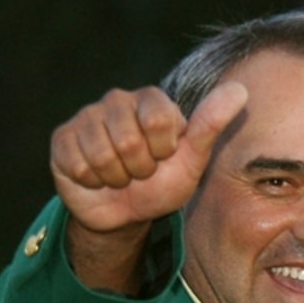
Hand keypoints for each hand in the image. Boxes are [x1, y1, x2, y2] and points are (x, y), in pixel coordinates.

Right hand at [50, 82, 247, 233]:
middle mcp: (117, 100)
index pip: (159, 120)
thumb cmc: (162, 183)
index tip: (164, 157)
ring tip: (120, 175)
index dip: (163, 151)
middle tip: (140, 172)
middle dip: (139, 169)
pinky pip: (77, 163)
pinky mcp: (63, 138)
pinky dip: (91, 181)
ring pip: (101, 154)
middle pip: (128, 140)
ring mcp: (87, 117)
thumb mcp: (192, 160)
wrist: (126, 213)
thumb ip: (211, 124)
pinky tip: (96, 177)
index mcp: (152, 99)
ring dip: (115, 177)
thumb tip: (240, 89)